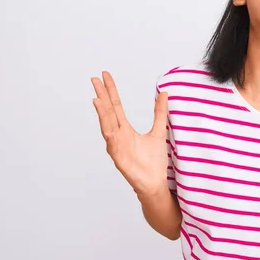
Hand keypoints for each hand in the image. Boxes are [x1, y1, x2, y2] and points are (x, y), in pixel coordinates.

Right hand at [91, 71, 169, 196]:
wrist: (154, 183)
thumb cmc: (153, 161)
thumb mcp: (158, 131)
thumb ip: (159, 113)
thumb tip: (164, 94)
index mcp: (125, 129)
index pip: (115, 106)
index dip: (110, 91)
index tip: (105, 76)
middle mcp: (118, 136)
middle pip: (108, 112)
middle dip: (101, 95)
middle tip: (94, 79)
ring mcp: (116, 146)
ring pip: (107, 126)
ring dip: (102, 113)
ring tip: (97, 98)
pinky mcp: (119, 158)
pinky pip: (113, 144)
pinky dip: (108, 133)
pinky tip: (105, 125)